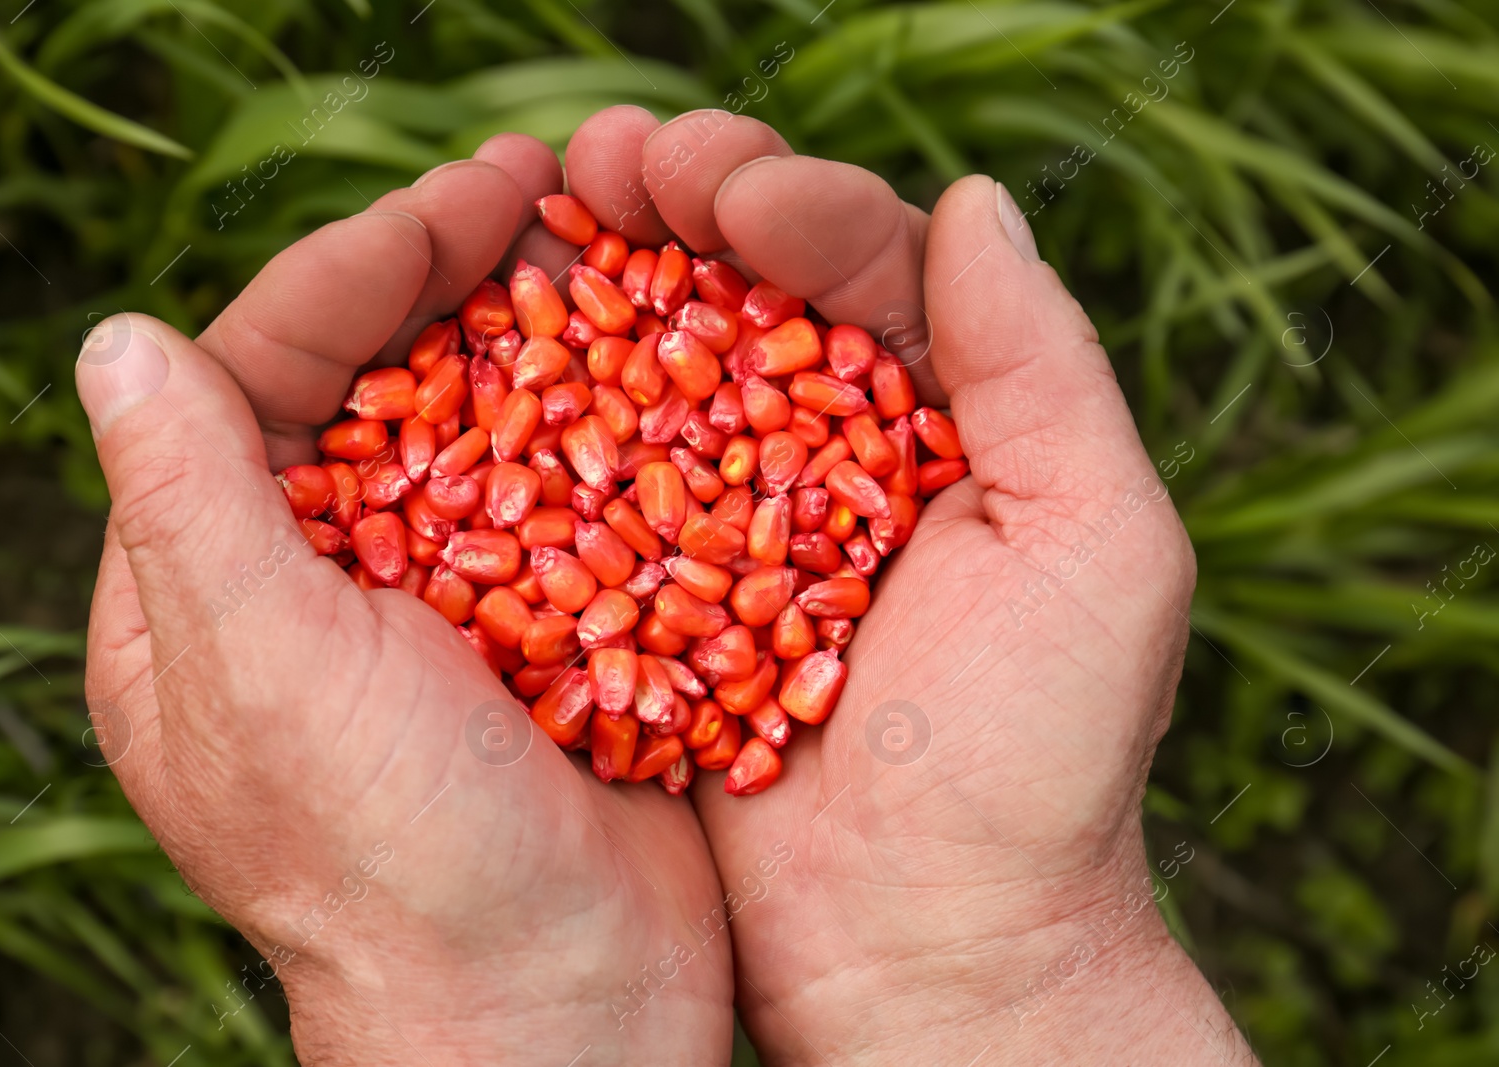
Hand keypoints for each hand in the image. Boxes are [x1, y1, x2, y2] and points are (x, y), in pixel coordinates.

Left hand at [77, 150, 733, 1065]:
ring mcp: (436, 609)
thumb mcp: (267, 673)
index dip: (356, 268)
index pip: (263, 373)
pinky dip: (614, 427)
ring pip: (483, 428)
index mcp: (211, 591)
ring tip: (615, 247)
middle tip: (545, 188)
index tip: (460, 199)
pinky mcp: (541, 635)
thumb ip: (190, 502)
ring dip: (544, 334)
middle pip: (378, 382)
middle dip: (455, 277)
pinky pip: (569, 499)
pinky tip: (670, 368)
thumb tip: (112, 335)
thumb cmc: (395, 858)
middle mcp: (316, 586)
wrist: (558, 1005)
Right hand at [557, 107, 1254, 1062]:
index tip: (724, 185)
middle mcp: (830, 461)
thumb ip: (1041, 369)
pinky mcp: (650, 606)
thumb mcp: (1096, 551)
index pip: (865, 271)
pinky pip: (592, 494)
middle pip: (745, 297)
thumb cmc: (1035, 767)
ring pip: (657, 376)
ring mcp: (730, 530)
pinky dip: (545, 419)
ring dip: (599, 287)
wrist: (930, 957)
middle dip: (678, 213)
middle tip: (608, 159)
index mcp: (942, 429)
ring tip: (534, 208)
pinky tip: (493, 351)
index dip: (794, 204)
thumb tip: (976, 198)